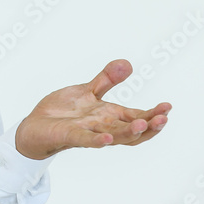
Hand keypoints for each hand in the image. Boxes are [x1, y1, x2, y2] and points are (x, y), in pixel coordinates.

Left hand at [15, 59, 170, 159]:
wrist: (35, 126)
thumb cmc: (63, 112)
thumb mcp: (87, 91)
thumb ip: (107, 79)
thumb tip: (127, 63)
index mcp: (109, 116)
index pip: (136, 116)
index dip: (152, 113)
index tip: (168, 106)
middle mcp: (102, 127)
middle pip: (131, 130)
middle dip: (149, 125)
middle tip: (164, 118)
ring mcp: (87, 133)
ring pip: (113, 136)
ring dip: (128, 132)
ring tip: (143, 124)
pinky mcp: (70, 136)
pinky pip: (85, 140)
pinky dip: (97, 141)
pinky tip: (107, 139)